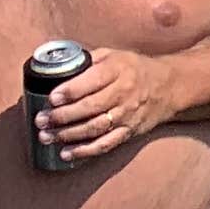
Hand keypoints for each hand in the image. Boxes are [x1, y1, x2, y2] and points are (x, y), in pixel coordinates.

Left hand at [32, 46, 182, 168]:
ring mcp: (127, 114)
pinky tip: (66, 153)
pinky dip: (85, 151)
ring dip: (68, 135)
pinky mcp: (129, 131)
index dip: (69, 91)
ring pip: (95, 128)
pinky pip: (105, 144)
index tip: (51, 98)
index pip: (91, 81)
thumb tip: (59, 67)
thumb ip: (90, 60)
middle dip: (62, 116)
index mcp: (119, 70)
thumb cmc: (135, 68)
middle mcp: (124, 92)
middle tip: (41, 120)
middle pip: (90, 107)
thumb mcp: (115, 55)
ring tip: (47, 137)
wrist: (168, 86)